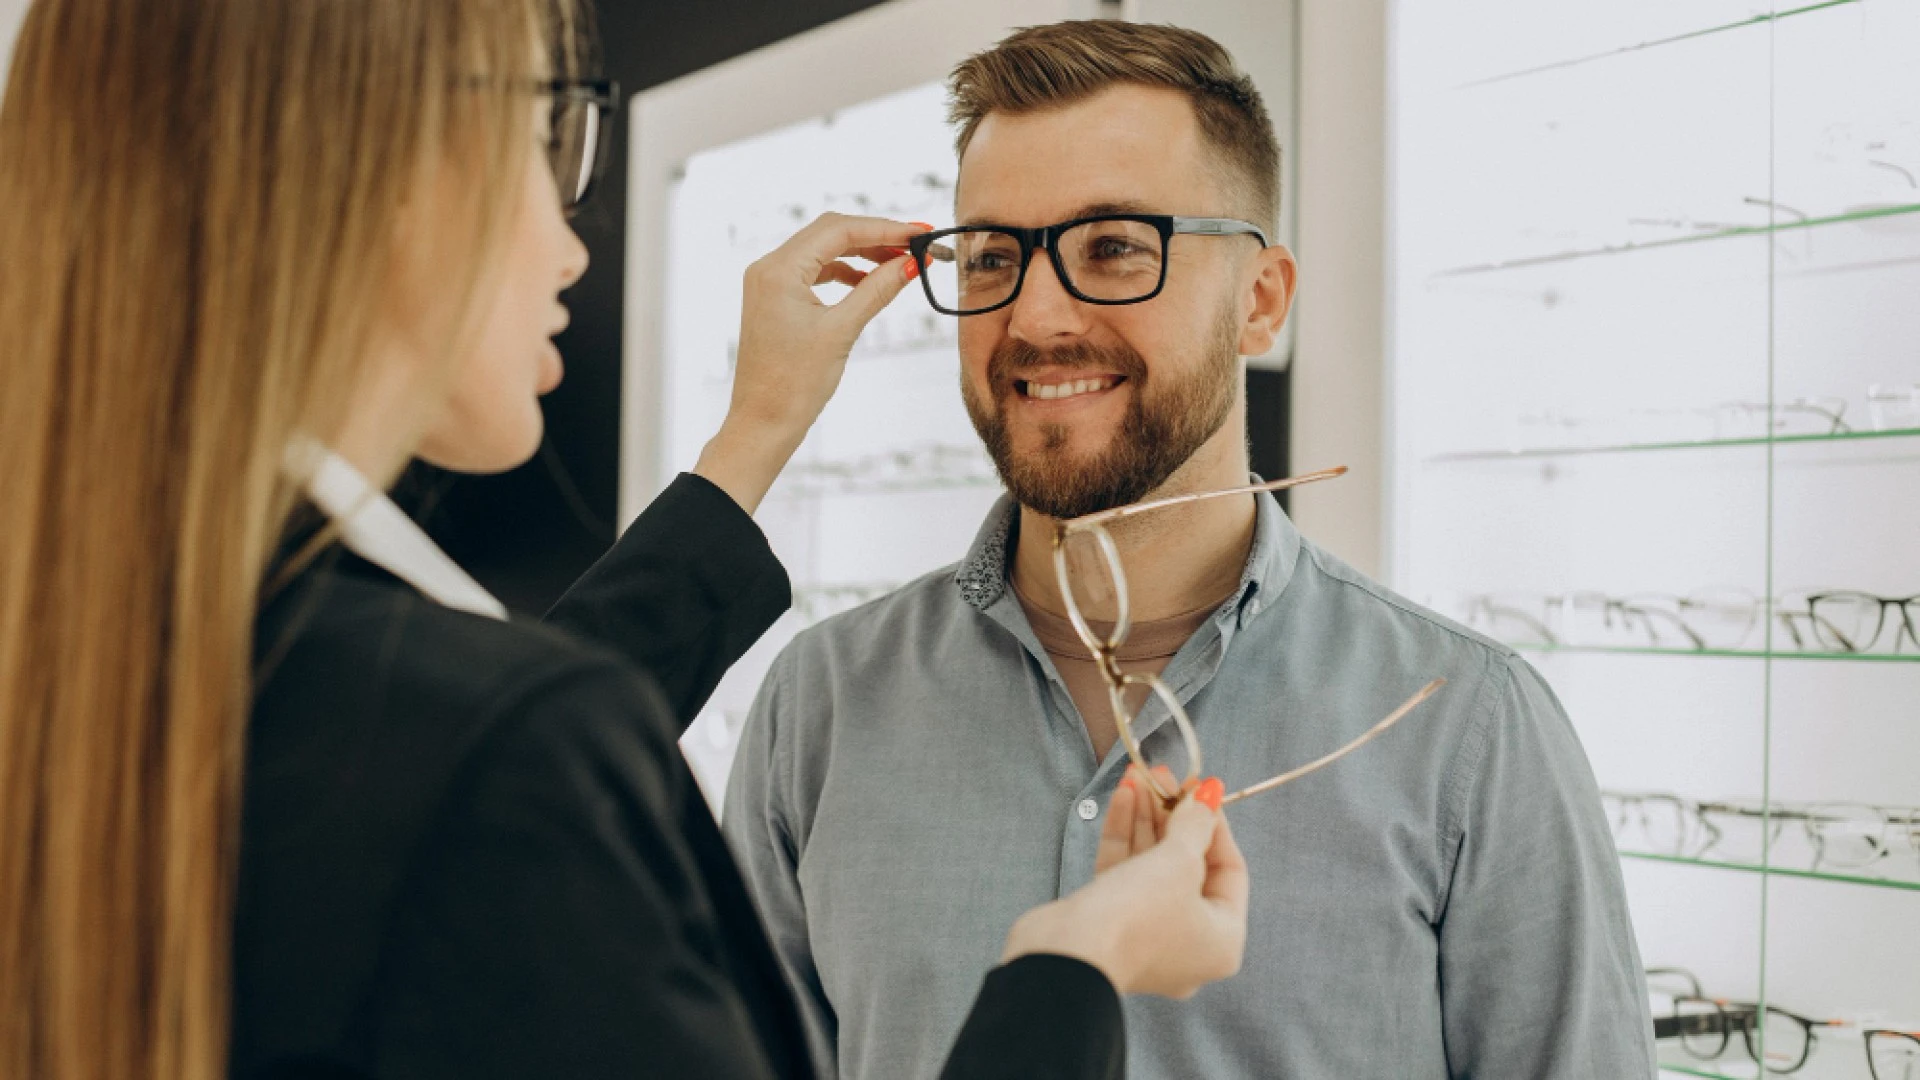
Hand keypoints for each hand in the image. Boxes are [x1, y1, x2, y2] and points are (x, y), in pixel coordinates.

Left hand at [693, 213, 929, 513]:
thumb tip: (910, 263)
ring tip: (899, 263)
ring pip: (823, 250)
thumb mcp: (842, 331)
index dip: (884, 228)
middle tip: (916, 244)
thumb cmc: (795, 385)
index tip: (920, 232)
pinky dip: (844, 271)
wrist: (763, 423)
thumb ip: (877, 290)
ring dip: (862, 253)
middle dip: (875, 236)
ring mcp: (769, 283)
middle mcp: (768, 268)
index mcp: (778, 270)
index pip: (838, 231)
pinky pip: (814, 272)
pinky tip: (868, 281)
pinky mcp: (775, 299)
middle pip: (830, 232)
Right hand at [1001, 765, 1249, 998]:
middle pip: (1188, 865)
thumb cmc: (1140, 914)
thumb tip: (1208, 794)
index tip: (1200, 787)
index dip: (1215, 823)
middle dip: (1172, 815)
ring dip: (1145, 818)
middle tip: (1163, 776)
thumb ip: (1195, 824)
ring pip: (1152, 866)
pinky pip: (1125, 874)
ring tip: (1139, 775)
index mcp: (1221, 940)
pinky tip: (1122, 796)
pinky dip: (1124, 836)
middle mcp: (1188, 942)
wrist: (1069, 955)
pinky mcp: (1110, 923)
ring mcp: (1146, 934)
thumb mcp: (1179, 862)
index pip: (1229, 870)